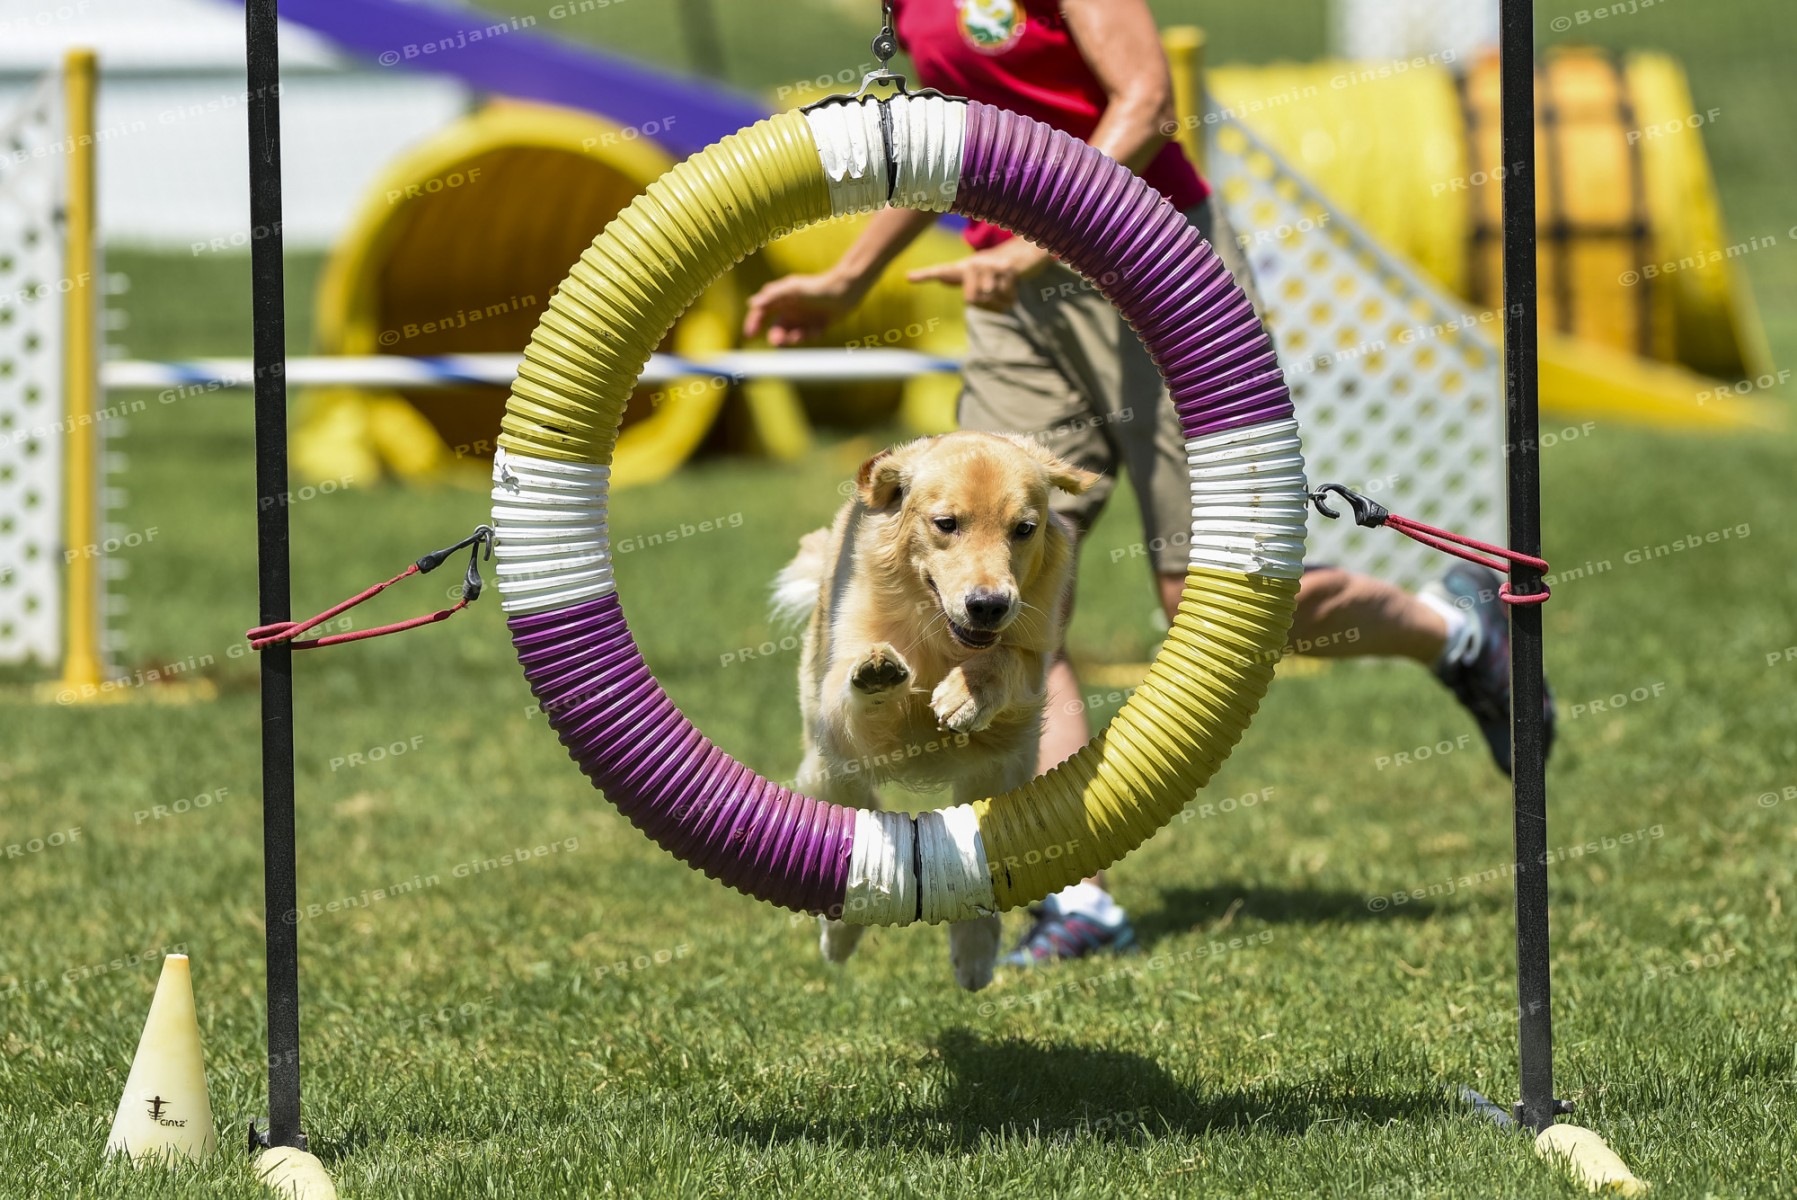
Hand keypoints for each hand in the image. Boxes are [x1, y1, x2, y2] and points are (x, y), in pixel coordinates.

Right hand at [743, 271, 864, 345]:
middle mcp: (790, 309)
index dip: (753, 323)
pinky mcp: (816, 325)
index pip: (761, 312)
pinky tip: (819, 328)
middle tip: (778, 341)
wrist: (845, 291)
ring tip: (800, 335)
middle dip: (777, 337)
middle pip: (776, 329)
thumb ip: (772, 296)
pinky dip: (812, 334)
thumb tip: (752, 303)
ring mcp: (803, 318)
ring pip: (792, 336)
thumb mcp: (793, 289)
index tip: (749, 335)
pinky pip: (808, 336)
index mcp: (781, 299)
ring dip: (794, 338)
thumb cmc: (817, 287)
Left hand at [906, 241, 1052, 311]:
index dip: (925, 275)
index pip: (942, 272)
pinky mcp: (1006, 268)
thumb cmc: (997, 272)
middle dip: (986, 305)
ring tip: (1005, 288)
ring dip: (1001, 301)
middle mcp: (973, 263)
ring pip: (989, 298)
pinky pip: (1006, 296)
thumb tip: (931, 277)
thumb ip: (954, 278)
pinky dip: (1011, 297)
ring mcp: (989, 264)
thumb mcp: (978, 279)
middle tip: (994, 294)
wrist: (1025, 255)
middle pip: (971, 299)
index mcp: (964, 268)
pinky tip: (1013, 285)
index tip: (909, 277)